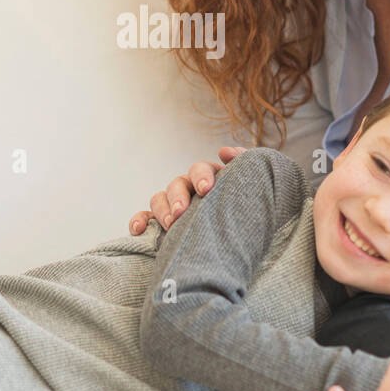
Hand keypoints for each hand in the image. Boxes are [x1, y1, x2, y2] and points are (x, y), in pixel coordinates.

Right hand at [129, 146, 247, 234]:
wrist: (243, 239)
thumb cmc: (246, 208)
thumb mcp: (251, 185)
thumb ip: (244, 164)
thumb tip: (224, 152)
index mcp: (209, 178)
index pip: (201, 169)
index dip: (202, 176)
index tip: (206, 189)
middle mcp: (189, 189)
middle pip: (177, 184)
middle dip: (179, 197)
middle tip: (182, 212)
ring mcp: (173, 205)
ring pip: (159, 199)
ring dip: (162, 210)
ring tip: (171, 225)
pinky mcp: (161, 223)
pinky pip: (144, 218)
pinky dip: (139, 221)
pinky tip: (139, 230)